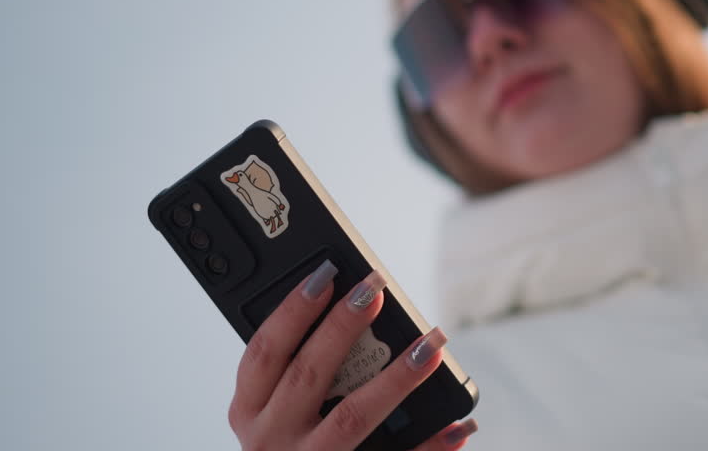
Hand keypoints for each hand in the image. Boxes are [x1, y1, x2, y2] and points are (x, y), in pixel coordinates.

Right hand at [228, 260, 478, 450]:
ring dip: (397, 378)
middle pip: (308, 374)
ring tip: (432, 346)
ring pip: (352, 416)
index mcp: (249, 409)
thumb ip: (295, 364)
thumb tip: (353, 303)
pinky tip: (458, 423)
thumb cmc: (287, 440)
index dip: (292, 311)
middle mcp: (271, 437)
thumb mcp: (270, 408)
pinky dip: (428, 444)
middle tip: (375, 289)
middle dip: (343, 327)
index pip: (265, 351)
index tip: (325, 274)